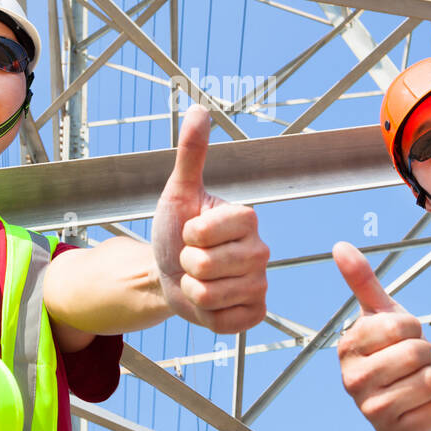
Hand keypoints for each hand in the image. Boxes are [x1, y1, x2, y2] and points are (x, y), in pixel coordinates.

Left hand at [150, 105, 267, 333]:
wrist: (170, 273)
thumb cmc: (175, 231)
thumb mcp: (178, 193)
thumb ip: (192, 153)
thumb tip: (199, 110)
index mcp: (247, 219)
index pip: (208, 232)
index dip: (188, 235)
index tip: (191, 231)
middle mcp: (261, 251)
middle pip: (207, 266)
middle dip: (186, 264)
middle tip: (191, 258)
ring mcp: (261, 285)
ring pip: (210, 295)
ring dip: (192, 290)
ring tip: (198, 279)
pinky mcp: (255, 314)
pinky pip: (224, 321)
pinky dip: (206, 315)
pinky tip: (211, 302)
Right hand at [334, 242, 430, 430]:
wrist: (409, 398)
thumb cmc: (394, 350)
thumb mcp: (384, 314)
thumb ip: (362, 280)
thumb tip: (339, 245)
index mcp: (347, 347)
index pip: (402, 325)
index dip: (414, 328)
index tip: (403, 337)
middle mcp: (351, 381)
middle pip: (417, 352)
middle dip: (426, 354)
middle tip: (412, 362)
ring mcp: (370, 411)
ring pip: (428, 381)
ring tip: (414, 382)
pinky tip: (418, 406)